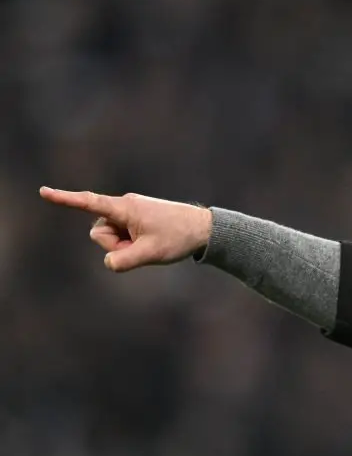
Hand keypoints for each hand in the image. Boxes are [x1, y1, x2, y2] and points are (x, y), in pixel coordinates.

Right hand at [40, 187, 212, 271]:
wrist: (204, 228)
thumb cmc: (178, 237)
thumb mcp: (150, 254)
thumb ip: (123, 262)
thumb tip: (108, 263)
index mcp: (125, 208)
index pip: (89, 203)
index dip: (65, 200)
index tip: (44, 192)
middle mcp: (124, 206)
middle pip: (100, 232)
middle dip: (114, 246)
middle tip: (143, 246)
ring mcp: (130, 212)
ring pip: (111, 236)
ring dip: (125, 246)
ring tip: (151, 243)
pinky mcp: (136, 219)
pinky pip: (123, 235)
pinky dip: (132, 243)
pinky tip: (152, 242)